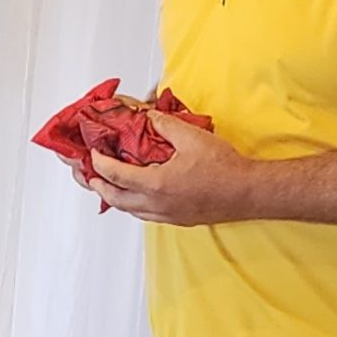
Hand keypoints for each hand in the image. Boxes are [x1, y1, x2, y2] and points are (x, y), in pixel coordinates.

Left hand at [87, 107, 260, 223]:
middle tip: (87, 175)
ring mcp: (167, 215)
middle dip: (97, 185)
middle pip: (115, 198)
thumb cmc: (225, 168)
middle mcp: (157, 204)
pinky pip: (145, 215)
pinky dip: (133, 205)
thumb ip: (165, 125)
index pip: (115, 175)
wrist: (248, 192)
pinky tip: (136, 196)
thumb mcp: (192, 137)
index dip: (98, 164)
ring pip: (130, 210)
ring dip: (114, 197)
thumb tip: (149, 117)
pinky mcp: (177, 220)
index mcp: (156, 184)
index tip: (92, 155)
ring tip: (106, 185)